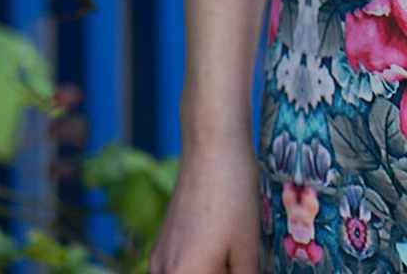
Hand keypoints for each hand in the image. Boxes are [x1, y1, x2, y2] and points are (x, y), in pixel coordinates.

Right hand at [149, 140, 260, 273]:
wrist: (212, 145)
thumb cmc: (234, 195)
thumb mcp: (248, 248)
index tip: (242, 266)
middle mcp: (161, 272)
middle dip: (221, 273)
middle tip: (241, 261)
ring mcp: (158, 258)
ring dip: (210, 272)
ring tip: (233, 254)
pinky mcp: (161, 244)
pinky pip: (179, 269)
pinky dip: (198, 268)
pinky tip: (220, 249)